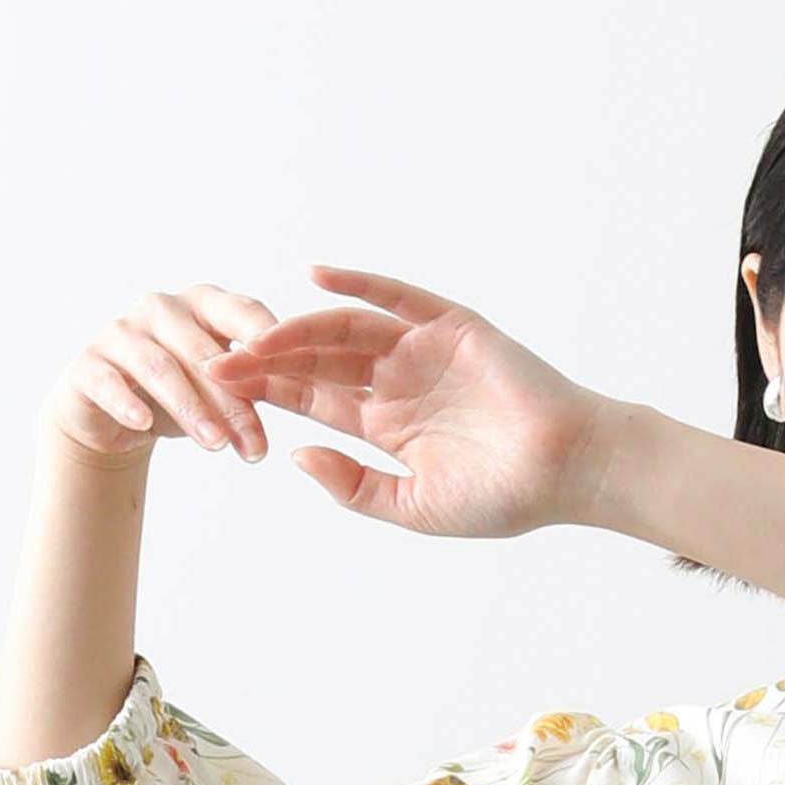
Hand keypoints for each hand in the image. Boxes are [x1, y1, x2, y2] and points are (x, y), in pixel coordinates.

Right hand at [40, 283, 282, 467]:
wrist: (117, 419)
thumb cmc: (182, 396)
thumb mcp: (224, 391)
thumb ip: (255, 387)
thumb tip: (296, 395)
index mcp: (203, 306)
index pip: (241, 312)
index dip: (266, 339)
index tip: (294, 371)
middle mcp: (161, 309)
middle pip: (204, 353)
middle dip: (234, 402)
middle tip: (258, 445)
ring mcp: (121, 333)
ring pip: (161, 369)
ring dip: (191, 409)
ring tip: (217, 446)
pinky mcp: (89, 364)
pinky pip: (109, 382)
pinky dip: (127, 403)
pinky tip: (145, 425)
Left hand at [204, 264, 606, 537]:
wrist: (567, 470)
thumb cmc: (504, 497)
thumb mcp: (415, 506)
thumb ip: (356, 486)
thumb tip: (296, 455)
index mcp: (389, 428)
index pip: (315, 402)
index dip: (269, 393)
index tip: (219, 391)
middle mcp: (400, 384)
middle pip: (319, 363)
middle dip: (268, 360)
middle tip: (216, 360)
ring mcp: (424, 352)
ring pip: (346, 331)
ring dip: (298, 330)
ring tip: (254, 337)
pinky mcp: (451, 327)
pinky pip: (397, 297)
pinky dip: (358, 282)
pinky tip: (313, 278)